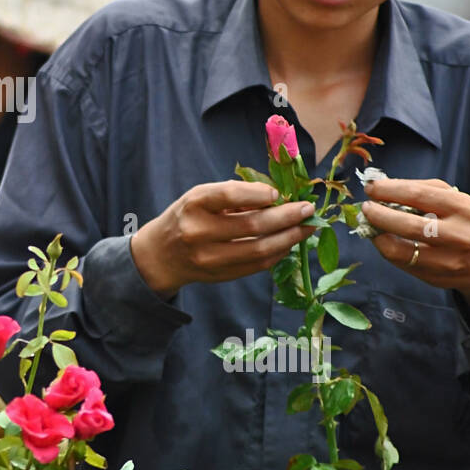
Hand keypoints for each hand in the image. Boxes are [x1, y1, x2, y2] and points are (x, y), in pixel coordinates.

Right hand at [130, 182, 316, 297]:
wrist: (161, 254)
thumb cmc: (187, 217)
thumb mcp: (201, 196)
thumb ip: (235, 194)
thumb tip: (278, 196)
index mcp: (193, 204)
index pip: (230, 196)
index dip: (259, 194)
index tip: (279, 193)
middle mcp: (199, 232)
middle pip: (252, 226)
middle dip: (287, 217)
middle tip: (308, 209)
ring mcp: (210, 258)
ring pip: (260, 250)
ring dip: (290, 238)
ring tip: (307, 227)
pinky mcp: (220, 276)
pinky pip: (257, 266)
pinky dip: (278, 253)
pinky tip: (290, 242)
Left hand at [361, 177, 469, 326]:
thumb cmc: (467, 222)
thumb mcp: (456, 199)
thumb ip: (422, 189)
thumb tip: (382, 186)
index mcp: (463, 208)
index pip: (417, 195)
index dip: (388, 190)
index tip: (371, 187)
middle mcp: (458, 235)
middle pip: (407, 225)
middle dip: (378, 214)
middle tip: (366, 207)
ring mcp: (447, 260)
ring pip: (400, 250)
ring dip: (377, 235)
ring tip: (370, 224)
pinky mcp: (435, 278)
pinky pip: (401, 262)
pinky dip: (386, 249)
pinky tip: (382, 239)